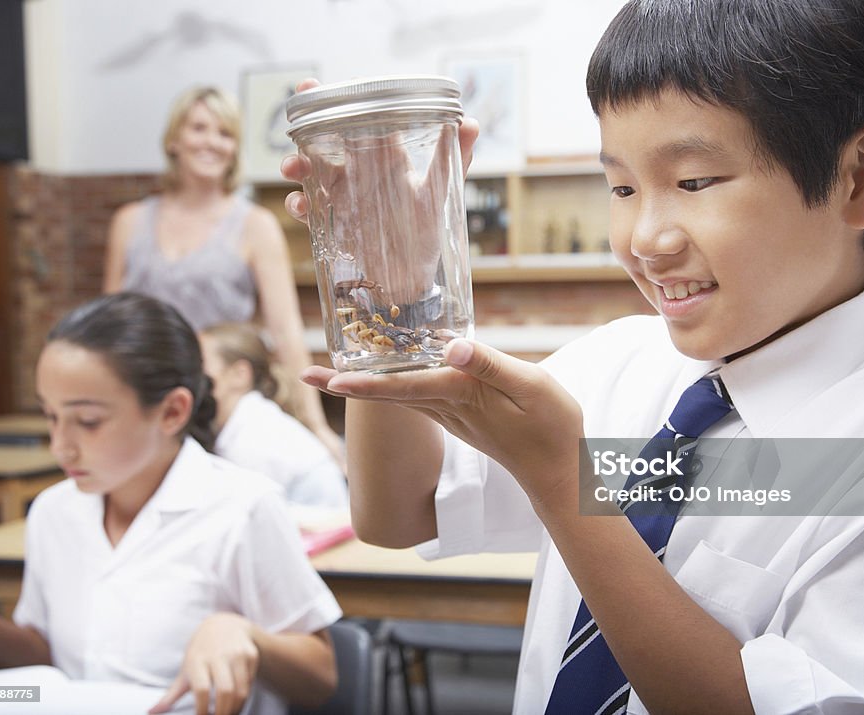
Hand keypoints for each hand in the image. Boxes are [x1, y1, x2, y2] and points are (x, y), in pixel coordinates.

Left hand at [149, 613, 258, 714]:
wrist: (225, 625)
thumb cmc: (201, 652)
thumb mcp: (186, 669)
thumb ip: (171, 694)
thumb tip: (151, 712)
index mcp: (198, 659)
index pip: (201, 689)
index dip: (203, 710)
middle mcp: (219, 654)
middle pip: (225, 691)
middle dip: (223, 713)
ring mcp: (237, 653)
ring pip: (241, 689)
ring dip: (236, 708)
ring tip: (228, 714)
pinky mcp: (251, 654)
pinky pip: (250, 683)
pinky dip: (244, 697)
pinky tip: (236, 701)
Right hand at [280, 78, 479, 302]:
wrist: (410, 278)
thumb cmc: (426, 230)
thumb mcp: (440, 193)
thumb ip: (453, 158)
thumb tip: (472, 122)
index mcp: (386, 157)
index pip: (362, 120)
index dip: (341, 101)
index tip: (319, 87)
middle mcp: (361, 171)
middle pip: (327, 140)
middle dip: (308, 127)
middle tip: (297, 121)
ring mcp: (343, 195)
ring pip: (310, 171)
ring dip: (296, 165)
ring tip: (291, 168)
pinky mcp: (332, 220)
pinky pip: (309, 207)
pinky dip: (299, 204)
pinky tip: (300, 204)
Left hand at [302, 339, 584, 506]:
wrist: (559, 470)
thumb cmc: (551, 426)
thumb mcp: (531, 386)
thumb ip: (490, 366)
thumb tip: (450, 349)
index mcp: (460, 395)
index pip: (402, 387)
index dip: (363, 383)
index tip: (327, 380)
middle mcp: (447, 407)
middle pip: (388, 392)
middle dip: (346, 385)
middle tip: (305, 374)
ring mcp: (452, 414)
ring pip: (399, 395)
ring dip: (365, 384)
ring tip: (333, 372)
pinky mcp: (461, 414)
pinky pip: (418, 396)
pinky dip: (394, 384)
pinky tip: (388, 371)